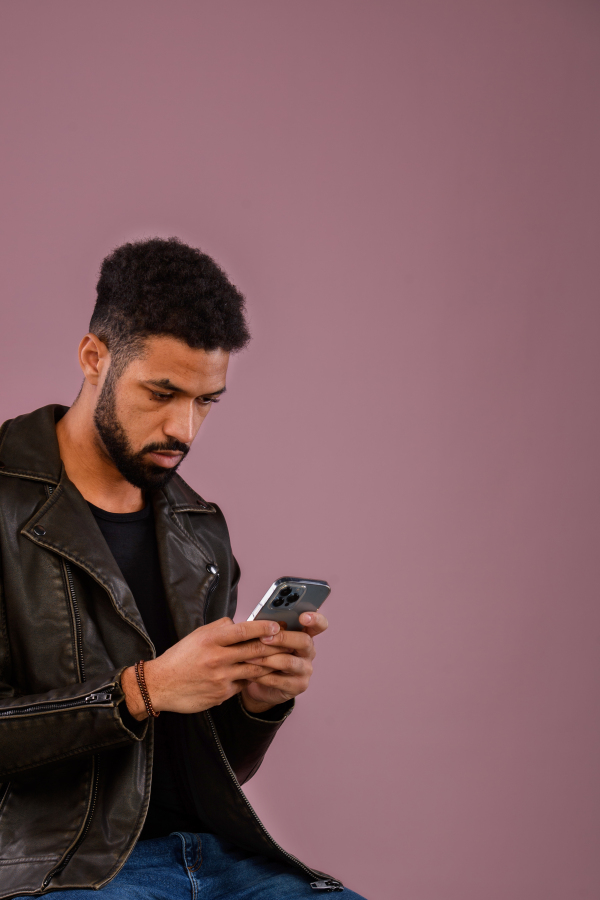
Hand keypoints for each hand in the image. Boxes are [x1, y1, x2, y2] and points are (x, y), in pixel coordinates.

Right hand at [122, 618, 282, 719]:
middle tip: (288, 642)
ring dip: (270, 664)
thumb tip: (241, 624)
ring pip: (254, 669)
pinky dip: (252, 679)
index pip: (243, 630)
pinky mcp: (221, 695)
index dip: (263, 627)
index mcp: (210, 639)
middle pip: (254, 650)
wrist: (160, 685)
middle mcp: (216, 658)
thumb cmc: (181, 657)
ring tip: (282, 658)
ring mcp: (220, 678)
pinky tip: (260, 675)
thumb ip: (220, 628)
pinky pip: (243, 684)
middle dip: (274, 646)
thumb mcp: (197, 635)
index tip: (277, 625)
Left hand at [241, 611, 328, 713]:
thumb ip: (269, 629)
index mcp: (305, 634)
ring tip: (249, 657)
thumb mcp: (268, 639)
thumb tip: (260, 621)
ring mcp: (305, 670)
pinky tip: (250, 673)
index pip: (319, 624)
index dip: (315, 619)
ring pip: (289, 662)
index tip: (303, 616)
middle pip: (304, 641)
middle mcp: (309, 652)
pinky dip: (262, 675)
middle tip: (263, 638)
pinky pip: (279, 680)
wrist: (261, 684)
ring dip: (267, 659)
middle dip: (282, 638)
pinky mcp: (298, 686)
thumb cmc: (265, 654)